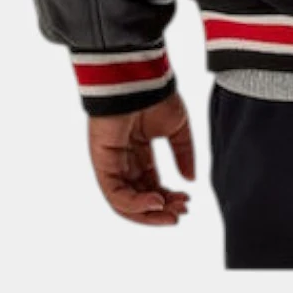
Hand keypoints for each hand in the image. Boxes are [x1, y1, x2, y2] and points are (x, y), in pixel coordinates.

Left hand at [87, 89, 195, 225]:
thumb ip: (184, 154)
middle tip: (180, 213)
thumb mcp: (177, 128)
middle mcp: (124, 160)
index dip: (168, 197)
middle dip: (160, 209)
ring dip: (148, 212)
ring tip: (170, 213)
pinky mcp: (101, 163)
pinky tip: (156, 201)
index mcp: (140, 151)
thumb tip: (190, 181)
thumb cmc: (156, 95)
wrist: (139, 79)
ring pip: (125, 202)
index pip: (151, 184)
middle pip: (139, 197)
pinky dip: (134, 204)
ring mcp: (111, 163)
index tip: (187, 202)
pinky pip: (114, 193)